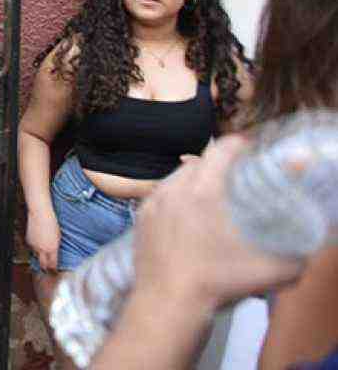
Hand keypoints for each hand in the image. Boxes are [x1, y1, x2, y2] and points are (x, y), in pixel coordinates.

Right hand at [26, 208, 60, 272]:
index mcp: (51, 249)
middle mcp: (42, 249)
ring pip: (36, 256)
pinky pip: (32, 249)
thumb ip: (55, 248)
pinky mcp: (28, 241)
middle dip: (45, 269)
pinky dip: (35, 249)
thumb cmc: (51, 223)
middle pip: (42, 265)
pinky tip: (38, 244)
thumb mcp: (58, 238)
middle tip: (48, 270)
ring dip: (39, 257)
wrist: (40, 214)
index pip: (52, 265)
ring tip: (43, 255)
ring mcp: (34, 246)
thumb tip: (54, 254)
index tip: (55, 272)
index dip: (53, 270)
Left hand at [133, 135, 306, 311]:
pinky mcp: (141, 218)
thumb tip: (309, 246)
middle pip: (198, 161)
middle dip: (217, 163)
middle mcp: (174, 190)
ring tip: (211, 193)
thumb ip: (295, 255)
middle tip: (235, 175)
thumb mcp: (270, 272)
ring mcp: (153, 203)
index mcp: (203, 192)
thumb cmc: (219, 284)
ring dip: (195, 179)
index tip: (250, 147)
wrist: (168, 304)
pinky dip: (175, 196)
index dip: (238, 144)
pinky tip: (187, 213)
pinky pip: (160, 195)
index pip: (221, 151)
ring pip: (176, 177)